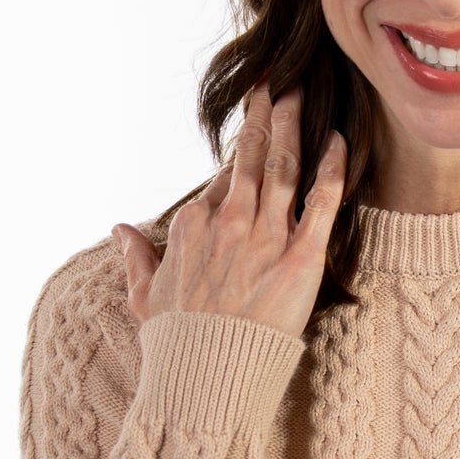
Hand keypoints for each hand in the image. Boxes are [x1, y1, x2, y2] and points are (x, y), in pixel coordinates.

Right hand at [112, 80, 346, 340]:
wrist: (206, 379)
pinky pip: (321, 201)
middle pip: (252, 154)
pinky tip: (340, 141)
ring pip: (283, 165)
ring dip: (295, 124)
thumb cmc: (177, 345)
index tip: (253, 118)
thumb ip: (135, 257)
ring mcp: (266, 238)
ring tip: (303, 91)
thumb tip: (119, 231)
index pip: (223, 176)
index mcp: (194, 225)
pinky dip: (333, 168)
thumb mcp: (144, 296)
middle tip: (280, 79)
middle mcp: (230, 221)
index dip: (240, 146)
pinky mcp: (301, 259)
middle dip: (267, 111)